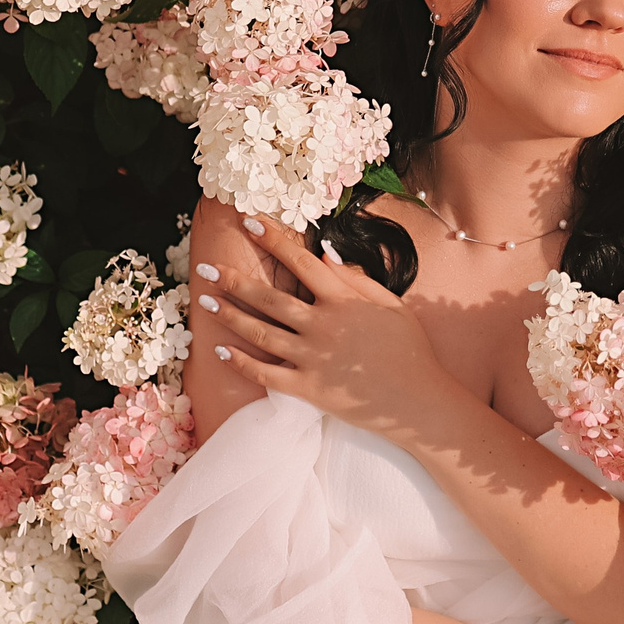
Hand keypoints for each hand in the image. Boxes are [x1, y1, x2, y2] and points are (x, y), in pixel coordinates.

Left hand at [195, 213, 461, 430]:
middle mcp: (323, 326)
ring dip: (230, 316)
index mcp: (344, 301)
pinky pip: (267, 374)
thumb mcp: (391, 305)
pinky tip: (221, 350)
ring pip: (261, 333)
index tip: (250, 223)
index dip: (274, 241)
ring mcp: (313, 358)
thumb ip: (357, 279)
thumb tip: (324, 254)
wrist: (417, 400)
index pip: (301, 262)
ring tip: (206, 302)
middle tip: (208, 269)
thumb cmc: (410, 350)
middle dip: (235, 281)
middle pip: (270, 298)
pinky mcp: (308, 389)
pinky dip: (242, 362)